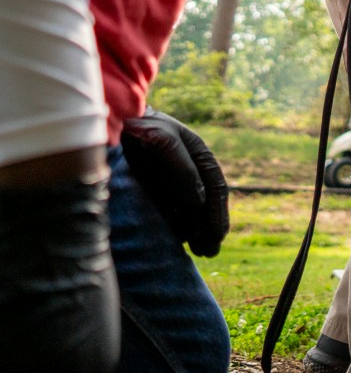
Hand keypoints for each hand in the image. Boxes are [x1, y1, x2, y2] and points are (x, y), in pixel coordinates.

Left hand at [119, 108, 229, 256]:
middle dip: (210, 228)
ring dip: (197, 231)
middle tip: (208, 251)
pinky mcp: (153, 189)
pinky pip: (170, 212)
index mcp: (199, 155)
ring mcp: (171, 180)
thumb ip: (183, 168)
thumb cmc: (139, 125)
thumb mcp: (164, 140)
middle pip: (205, 203)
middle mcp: (189, 170)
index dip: (218, 213)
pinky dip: (177, 227)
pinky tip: (178, 241)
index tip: (217, 236)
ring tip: (199, 251)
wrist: (109, 121)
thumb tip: (199, 200)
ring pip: (190, 210)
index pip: (215, 188)